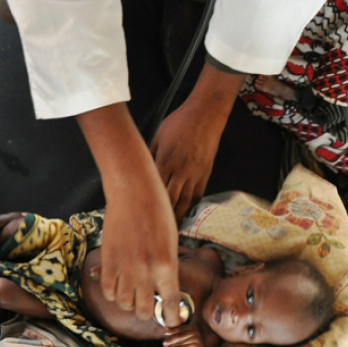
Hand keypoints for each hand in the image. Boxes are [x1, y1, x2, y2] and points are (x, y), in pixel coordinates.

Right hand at [100, 170, 181, 326]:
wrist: (134, 193)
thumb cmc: (158, 213)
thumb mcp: (172, 242)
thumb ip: (167, 268)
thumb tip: (163, 289)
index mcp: (167, 266)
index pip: (172, 303)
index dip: (172, 318)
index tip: (172, 322)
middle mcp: (145, 272)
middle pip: (145, 310)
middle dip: (149, 313)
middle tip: (150, 307)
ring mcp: (125, 268)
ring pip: (124, 304)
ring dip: (129, 303)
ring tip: (133, 295)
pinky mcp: (108, 261)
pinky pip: (108, 290)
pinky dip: (113, 293)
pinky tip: (118, 286)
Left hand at [151, 62, 244, 222]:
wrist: (206, 115)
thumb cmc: (179, 122)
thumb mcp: (158, 136)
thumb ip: (150, 155)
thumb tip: (142, 169)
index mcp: (166, 160)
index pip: (155, 189)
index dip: (148, 205)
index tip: (141, 216)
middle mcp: (181, 170)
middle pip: (170, 200)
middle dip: (164, 218)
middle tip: (156, 231)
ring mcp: (195, 173)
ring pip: (186, 201)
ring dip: (178, 216)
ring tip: (171, 229)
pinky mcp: (206, 173)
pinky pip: (198, 194)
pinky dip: (191, 205)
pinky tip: (185, 212)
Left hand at [162, 325, 205, 346]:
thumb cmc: (188, 342)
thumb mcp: (182, 336)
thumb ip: (176, 332)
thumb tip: (166, 329)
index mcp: (192, 327)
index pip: (180, 329)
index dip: (172, 331)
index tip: (165, 333)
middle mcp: (196, 332)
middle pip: (180, 336)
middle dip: (170, 339)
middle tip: (163, 343)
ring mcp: (197, 339)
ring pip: (181, 343)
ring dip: (171, 346)